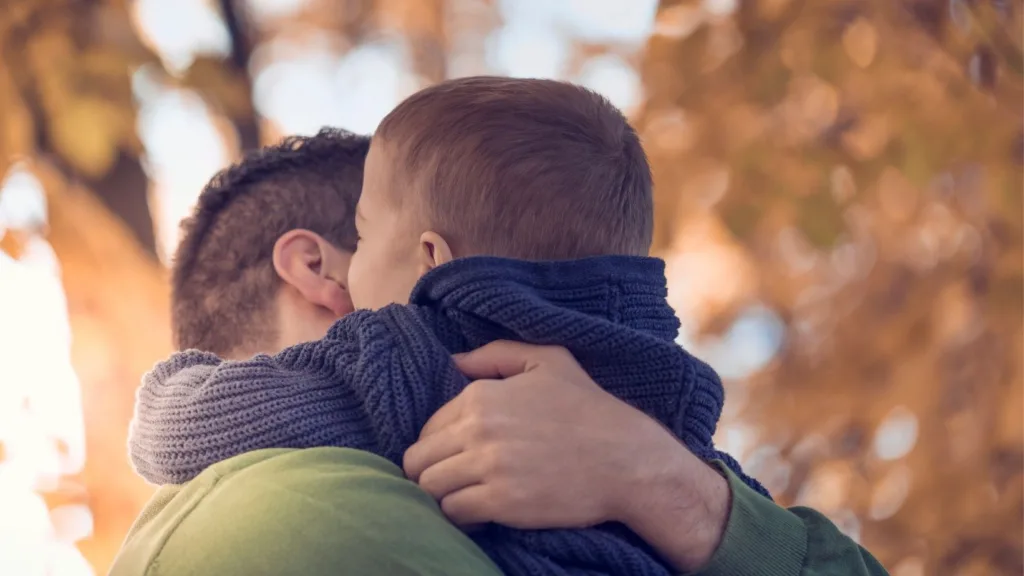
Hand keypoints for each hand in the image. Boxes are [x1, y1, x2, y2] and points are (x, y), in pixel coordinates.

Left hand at [402, 341, 730, 569]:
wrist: (627, 460)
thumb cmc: (589, 408)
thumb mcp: (548, 361)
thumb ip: (495, 354)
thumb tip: (454, 360)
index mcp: (481, 395)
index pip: (428, 426)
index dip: (438, 443)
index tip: (457, 454)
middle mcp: (478, 429)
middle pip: (419, 460)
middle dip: (431, 470)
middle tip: (454, 479)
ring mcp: (488, 466)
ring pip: (430, 488)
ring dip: (443, 495)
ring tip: (465, 495)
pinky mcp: (501, 502)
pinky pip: (454, 512)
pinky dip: (460, 516)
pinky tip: (480, 512)